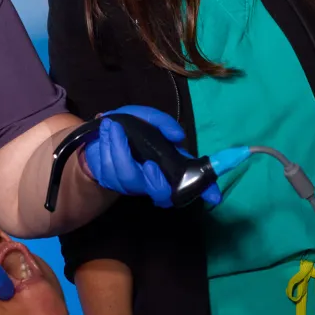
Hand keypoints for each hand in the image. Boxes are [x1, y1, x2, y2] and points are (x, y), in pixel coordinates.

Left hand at [81, 105, 221, 207]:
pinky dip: (107, 147)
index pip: (191, 183)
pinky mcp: (108, 179)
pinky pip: (107, 169)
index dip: (206, 190)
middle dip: (155, 181)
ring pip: (127, 178)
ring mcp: (128, 183)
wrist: (99, 135)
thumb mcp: (148, 119)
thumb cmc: (130, 129)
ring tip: (114, 126)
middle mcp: (149, 179)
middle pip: (159, 193)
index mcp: (165, 167)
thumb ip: (164, 124)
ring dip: (120, 150)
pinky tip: (106, 130)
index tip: (215, 196)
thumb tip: (178, 137)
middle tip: (151, 163)